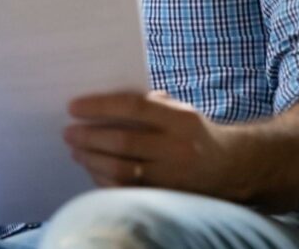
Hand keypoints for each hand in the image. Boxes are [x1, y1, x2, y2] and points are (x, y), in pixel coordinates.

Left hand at [63, 90, 249, 201]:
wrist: (230, 167)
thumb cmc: (192, 131)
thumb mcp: (178, 108)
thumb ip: (147, 102)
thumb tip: (100, 100)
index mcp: (180, 119)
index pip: (134, 108)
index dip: (100, 106)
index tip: (73, 107)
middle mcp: (178, 148)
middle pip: (124, 142)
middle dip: (89, 137)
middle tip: (68, 132)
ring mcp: (173, 176)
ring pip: (123, 171)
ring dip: (92, 160)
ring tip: (75, 151)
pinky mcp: (167, 197)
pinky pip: (127, 190)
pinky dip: (104, 180)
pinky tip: (92, 169)